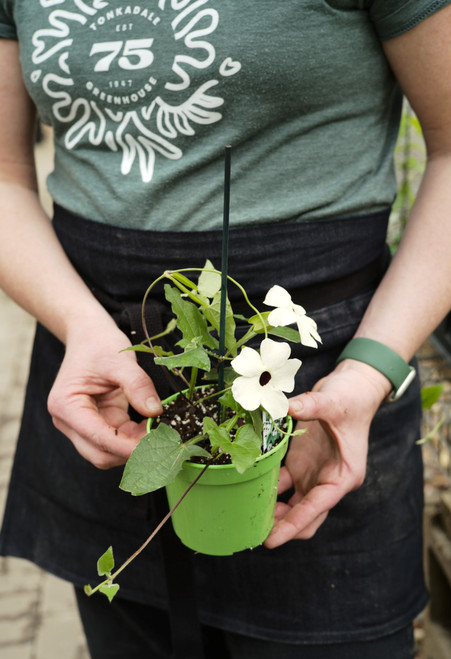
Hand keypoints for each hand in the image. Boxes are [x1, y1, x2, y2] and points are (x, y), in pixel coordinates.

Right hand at [47, 317, 162, 469]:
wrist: (89, 336)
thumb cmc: (99, 344)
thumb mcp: (120, 360)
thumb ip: (138, 385)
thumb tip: (155, 412)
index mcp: (65, 405)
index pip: (96, 436)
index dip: (124, 446)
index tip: (151, 445)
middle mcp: (68, 421)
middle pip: (99, 453)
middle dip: (129, 450)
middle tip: (160, 439)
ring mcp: (80, 425)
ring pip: (107, 451)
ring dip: (132, 446)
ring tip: (157, 430)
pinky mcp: (96, 423)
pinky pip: (116, 440)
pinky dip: (133, 439)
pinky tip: (150, 426)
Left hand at [264, 360, 390, 547]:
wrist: (353, 387)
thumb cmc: (350, 398)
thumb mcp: (333, 402)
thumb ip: (311, 405)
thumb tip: (287, 407)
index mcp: (343, 477)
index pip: (317, 508)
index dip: (293, 525)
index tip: (272, 540)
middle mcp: (328, 481)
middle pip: (305, 516)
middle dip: (282, 526)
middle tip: (252, 531)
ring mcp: (313, 474)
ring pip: (291, 505)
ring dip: (272, 511)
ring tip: (246, 515)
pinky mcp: (301, 464)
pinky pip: (281, 484)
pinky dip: (266, 488)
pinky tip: (247, 487)